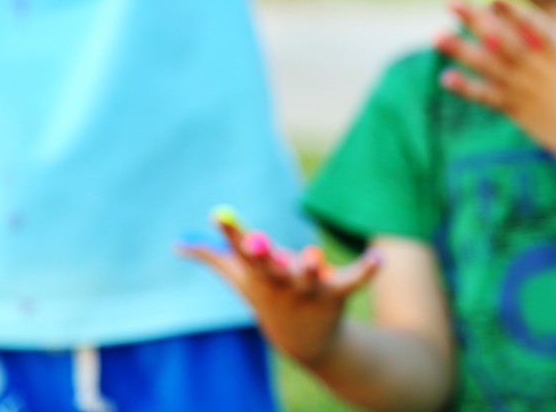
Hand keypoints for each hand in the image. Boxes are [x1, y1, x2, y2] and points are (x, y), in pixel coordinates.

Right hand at [178, 207, 380, 367]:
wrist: (306, 341)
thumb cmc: (270, 298)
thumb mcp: (242, 278)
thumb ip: (213, 257)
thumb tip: (177, 244)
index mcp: (259, 276)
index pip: (240, 253)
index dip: (230, 234)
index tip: (219, 214)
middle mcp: (282, 284)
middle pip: (271, 269)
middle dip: (264, 257)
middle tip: (259, 240)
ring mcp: (310, 290)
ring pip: (309, 278)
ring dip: (309, 268)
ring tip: (311, 254)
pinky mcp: (338, 293)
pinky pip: (353, 281)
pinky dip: (366, 270)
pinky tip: (378, 256)